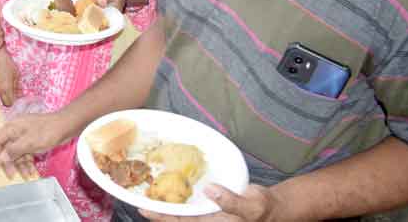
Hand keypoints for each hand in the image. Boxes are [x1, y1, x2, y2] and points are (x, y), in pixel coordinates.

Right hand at [0, 46, 18, 106]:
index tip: (21, 101)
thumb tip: (20, 93)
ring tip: (15, 89)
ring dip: (8, 95)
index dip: (16, 104)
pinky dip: (4, 90)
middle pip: (5, 102)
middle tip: (18, 97)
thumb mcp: (16, 73)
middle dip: (12, 102)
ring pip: (2, 96)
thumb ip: (18, 85)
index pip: (10, 103)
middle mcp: (0, 89)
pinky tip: (9, 84)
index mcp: (6, 88)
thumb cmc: (7, 63)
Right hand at [0, 112, 67, 177]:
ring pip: (17, 152)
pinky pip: (26, 153)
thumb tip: (0, 158)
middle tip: (11, 175)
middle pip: (7, 148)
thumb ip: (13, 150)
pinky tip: (31, 171)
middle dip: (9, 162)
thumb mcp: (29, 142)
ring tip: (26, 175)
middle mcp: (16, 131)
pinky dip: (28, 161)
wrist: (66, 126)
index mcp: (12, 127)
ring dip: (20, 164)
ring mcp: (25, 136)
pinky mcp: (33, 141)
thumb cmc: (47, 131)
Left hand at [140, 184, 283, 221]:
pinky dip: (175, 199)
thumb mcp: (251, 204)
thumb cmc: (262, 209)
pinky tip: (165, 189)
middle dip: (155, 213)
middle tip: (136, 199)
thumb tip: (210, 191)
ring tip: (144, 193)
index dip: (161, 217)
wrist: (272, 208)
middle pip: (174, 220)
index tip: (144, 209)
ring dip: (163, 206)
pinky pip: (187, 205)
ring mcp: (205, 216)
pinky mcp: (207, 208)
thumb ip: (231, 200)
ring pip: (179, 213)